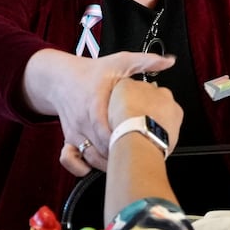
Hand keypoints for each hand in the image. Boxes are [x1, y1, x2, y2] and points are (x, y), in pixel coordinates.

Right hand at [45, 49, 174, 175]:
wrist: (61, 79)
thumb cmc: (91, 73)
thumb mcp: (118, 61)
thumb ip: (144, 62)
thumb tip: (168, 62)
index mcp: (95, 103)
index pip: (107, 129)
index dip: (123, 139)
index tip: (139, 141)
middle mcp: (83, 121)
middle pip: (101, 148)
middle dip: (120, 155)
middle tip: (139, 156)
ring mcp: (75, 132)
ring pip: (89, 157)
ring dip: (108, 164)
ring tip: (126, 162)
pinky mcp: (70, 139)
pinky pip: (71, 160)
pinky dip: (83, 168)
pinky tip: (99, 166)